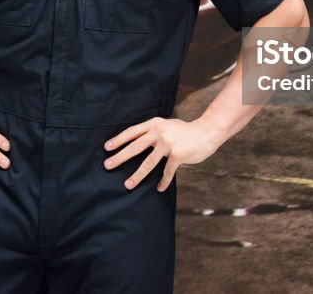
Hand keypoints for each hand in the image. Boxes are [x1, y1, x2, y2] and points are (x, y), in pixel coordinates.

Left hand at [103, 117, 222, 191]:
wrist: (206, 132)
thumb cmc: (185, 131)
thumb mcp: (167, 125)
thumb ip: (154, 130)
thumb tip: (138, 140)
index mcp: (154, 124)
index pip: (132, 132)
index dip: (119, 140)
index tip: (107, 148)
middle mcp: (159, 132)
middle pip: (135, 147)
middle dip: (120, 157)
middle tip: (108, 165)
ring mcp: (168, 144)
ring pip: (148, 162)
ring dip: (137, 175)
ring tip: (128, 185)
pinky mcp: (178, 154)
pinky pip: (167, 171)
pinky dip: (163, 181)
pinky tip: (159, 188)